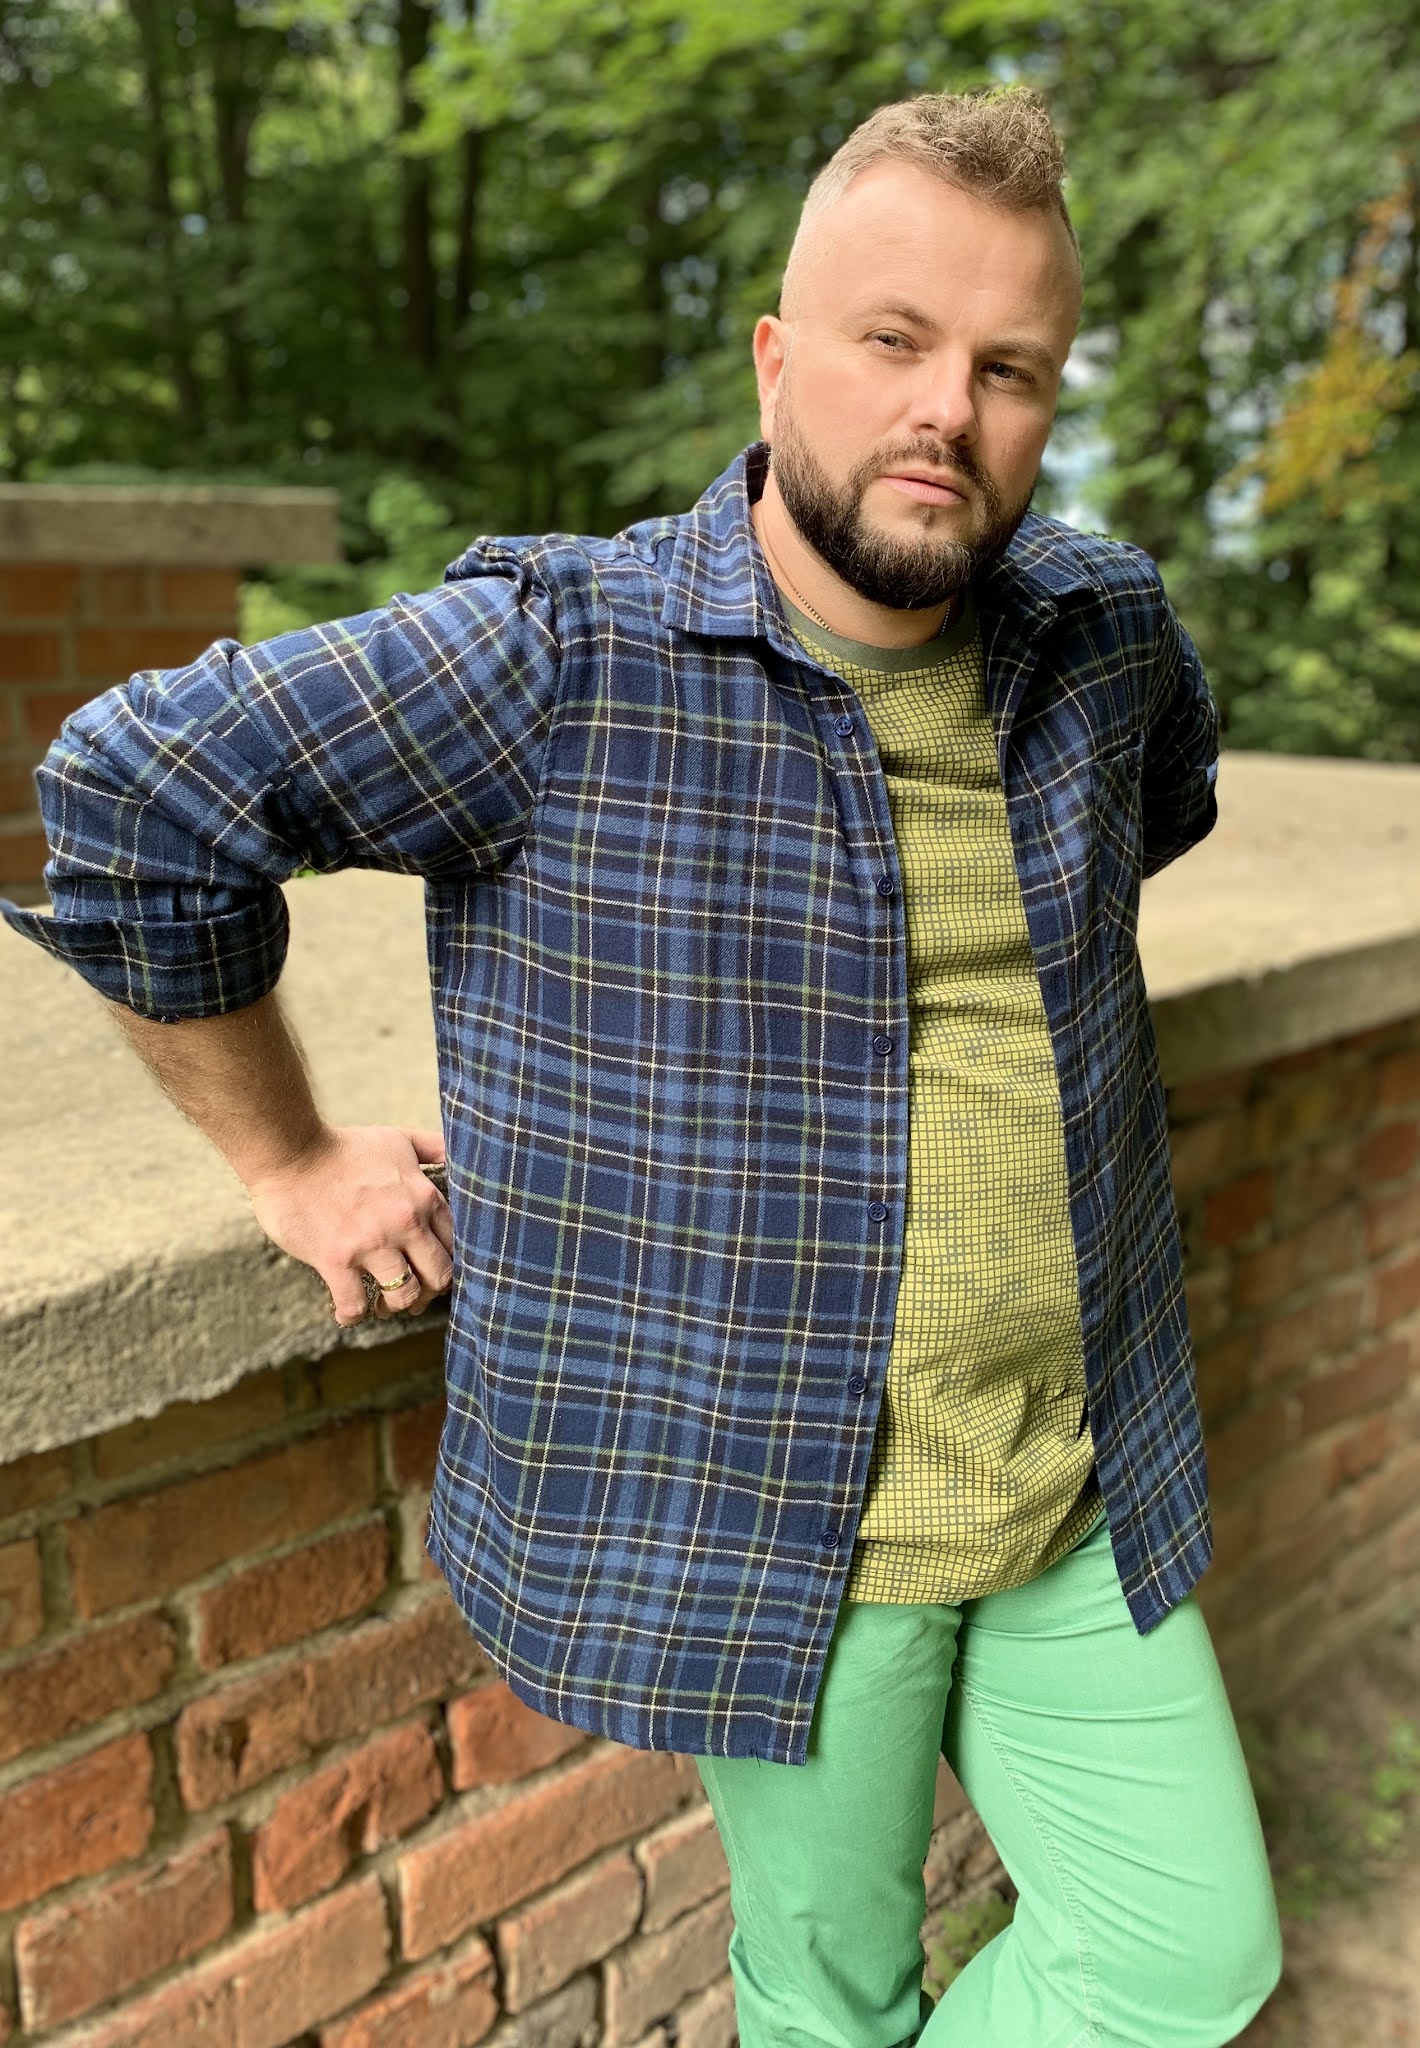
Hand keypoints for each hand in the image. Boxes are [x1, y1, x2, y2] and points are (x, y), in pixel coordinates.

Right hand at [244, 1123, 454, 1325]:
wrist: (290, 1151)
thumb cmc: (343, 1147)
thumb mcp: (397, 1140)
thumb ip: (432, 1147)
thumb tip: (457, 1151)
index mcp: (422, 1198)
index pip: (455, 1246)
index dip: (447, 1262)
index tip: (430, 1269)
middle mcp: (404, 1224)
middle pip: (439, 1277)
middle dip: (429, 1292)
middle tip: (412, 1295)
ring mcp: (371, 1244)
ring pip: (404, 1295)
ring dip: (394, 1305)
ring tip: (381, 1304)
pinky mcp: (336, 1260)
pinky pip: (354, 1304)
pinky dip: (352, 1316)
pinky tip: (347, 1313)